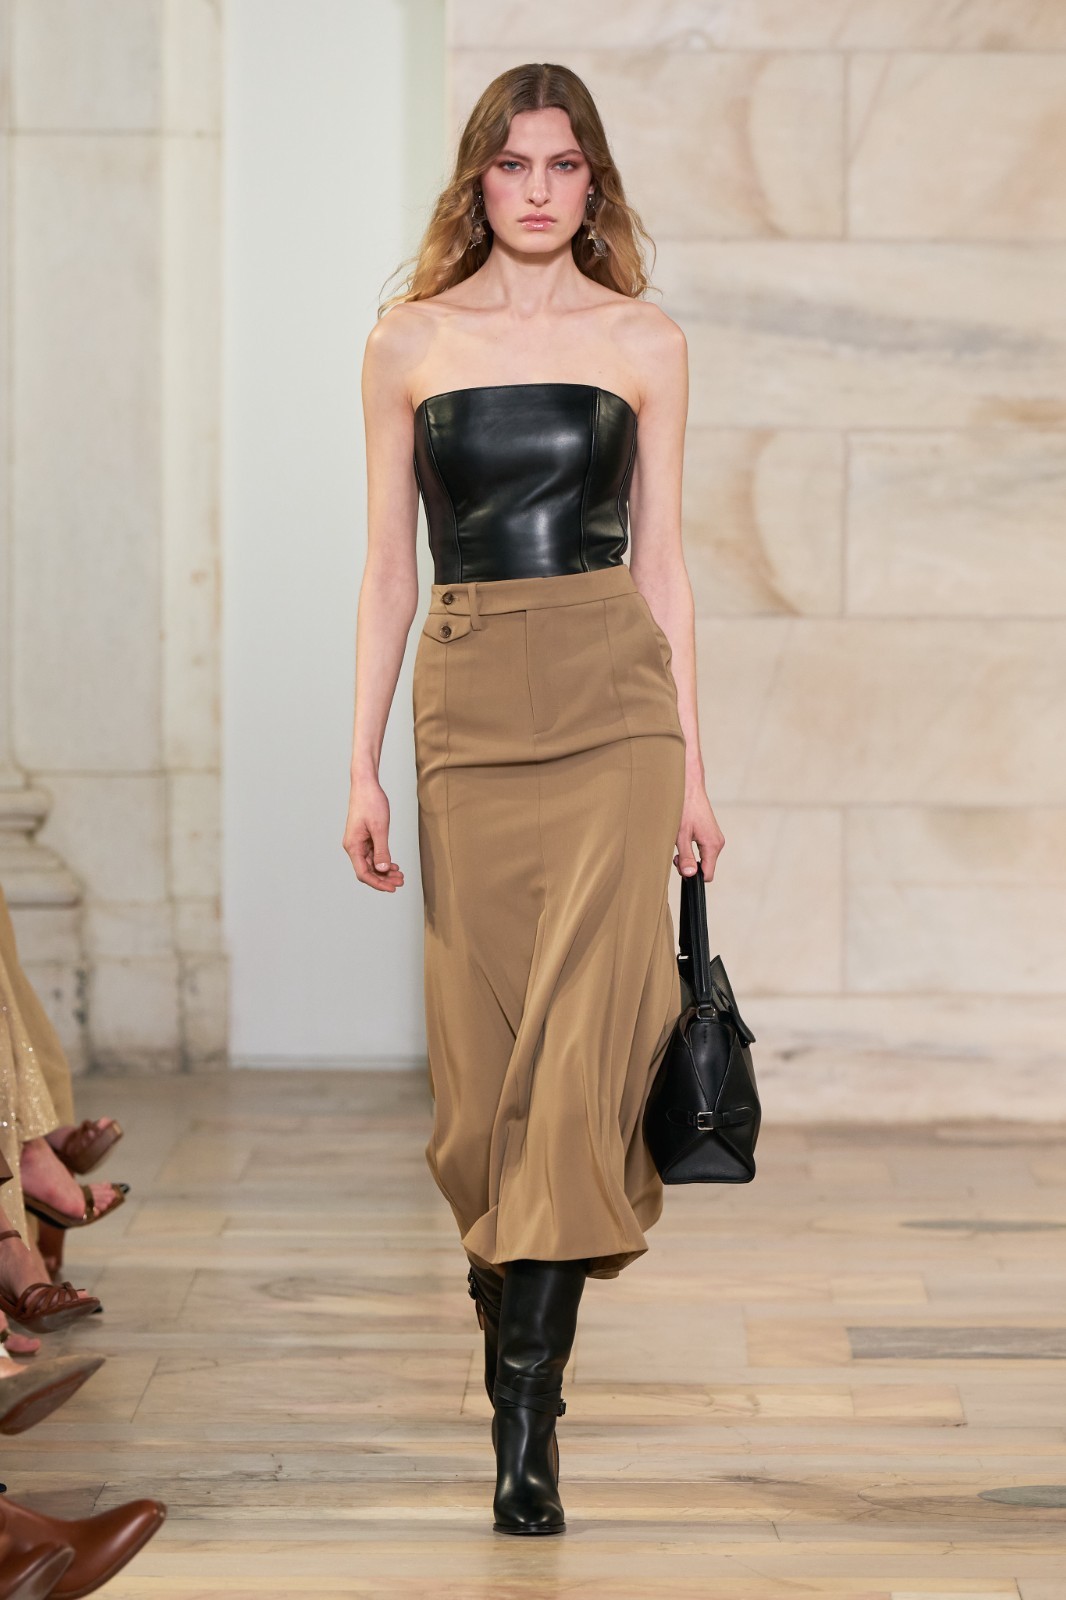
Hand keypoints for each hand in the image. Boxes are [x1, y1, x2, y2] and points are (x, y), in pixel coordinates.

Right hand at [343, 777, 404, 891]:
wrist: (366, 784)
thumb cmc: (371, 802)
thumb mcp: (380, 828)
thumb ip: (382, 850)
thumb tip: (382, 869)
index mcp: (353, 846)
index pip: (363, 873)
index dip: (378, 883)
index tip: (392, 888)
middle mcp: (353, 846)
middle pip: (367, 871)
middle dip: (383, 878)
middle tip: (400, 882)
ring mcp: (358, 842)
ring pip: (371, 863)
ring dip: (385, 871)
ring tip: (400, 875)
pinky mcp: (364, 837)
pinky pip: (373, 854)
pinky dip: (383, 861)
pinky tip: (393, 864)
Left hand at [674, 780, 723, 879]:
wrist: (688, 787)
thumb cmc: (684, 807)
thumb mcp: (680, 835)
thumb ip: (686, 857)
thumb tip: (690, 875)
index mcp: (713, 845)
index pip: (707, 875)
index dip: (693, 876)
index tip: (680, 867)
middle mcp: (717, 843)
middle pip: (705, 867)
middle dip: (689, 866)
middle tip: (675, 854)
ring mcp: (715, 838)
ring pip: (703, 858)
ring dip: (689, 856)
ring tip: (678, 843)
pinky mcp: (711, 833)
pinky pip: (703, 849)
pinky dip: (692, 848)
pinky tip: (683, 838)